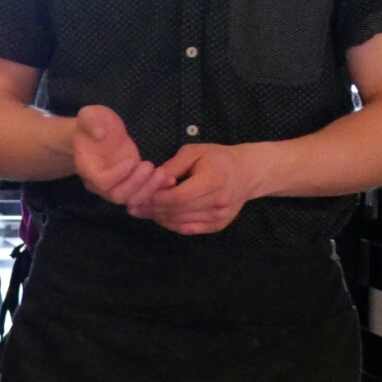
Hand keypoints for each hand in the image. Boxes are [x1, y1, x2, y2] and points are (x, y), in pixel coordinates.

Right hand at [71, 106, 169, 214]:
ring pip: (131, 199)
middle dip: (136, 184)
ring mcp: (116, 184)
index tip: (132, 159)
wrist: (97, 131)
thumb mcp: (89, 115)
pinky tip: (169, 179)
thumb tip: (100, 134)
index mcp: (87, 168)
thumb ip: (92, 123)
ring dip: (148, 189)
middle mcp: (99, 183)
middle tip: (149, 166)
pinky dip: (157, 189)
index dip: (118, 175)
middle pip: (117, 196)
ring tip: (161, 173)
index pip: (101, 182)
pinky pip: (142, 194)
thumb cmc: (92, 123)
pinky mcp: (130, 182)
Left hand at [142, 142, 260, 234]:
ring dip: (159, 218)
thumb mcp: (194, 152)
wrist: (248, 172)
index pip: (179, 197)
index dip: (156, 199)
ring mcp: (220, 216)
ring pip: (180, 223)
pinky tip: (159, 216)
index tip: (137, 197)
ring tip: (142, 211)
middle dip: (152, 210)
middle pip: (178, 211)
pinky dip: (171, 224)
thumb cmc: (218, 158)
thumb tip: (150, 180)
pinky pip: (188, 229)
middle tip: (132, 206)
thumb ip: (172, 166)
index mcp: (214, 180)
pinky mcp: (219, 226)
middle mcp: (219, 202)